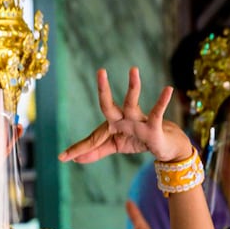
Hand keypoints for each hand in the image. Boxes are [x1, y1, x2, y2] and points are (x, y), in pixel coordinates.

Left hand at [58, 67, 191, 163]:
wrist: (165, 146)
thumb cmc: (139, 140)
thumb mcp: (115, 146)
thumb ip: (95, 152)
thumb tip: (75, 159)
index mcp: (112, 125)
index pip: (92, 137)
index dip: (78, 148)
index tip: (61, 158)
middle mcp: (123, 120)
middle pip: (109, 105)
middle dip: (103, 90)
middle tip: (100, 71)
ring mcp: (138, 121)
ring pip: (133, 103)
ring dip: (134, 87)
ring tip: (134, 69)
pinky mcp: (154, 126)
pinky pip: (157, 112)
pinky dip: (162, 102)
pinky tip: (168, 89)